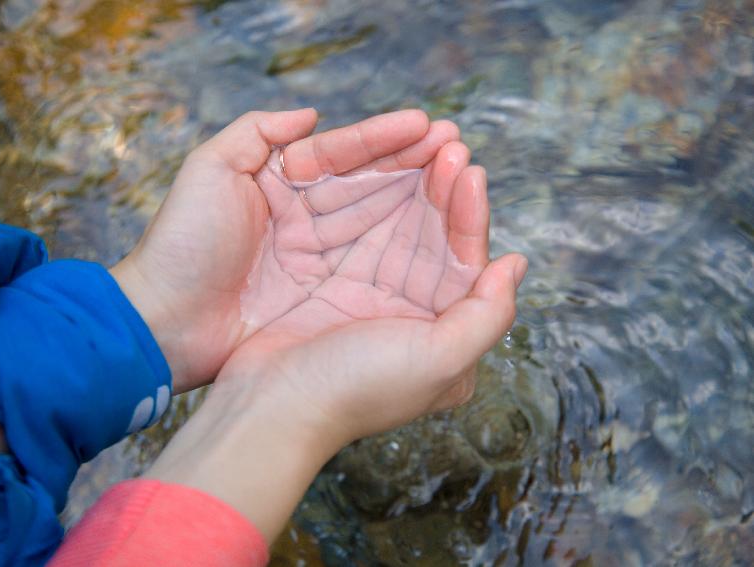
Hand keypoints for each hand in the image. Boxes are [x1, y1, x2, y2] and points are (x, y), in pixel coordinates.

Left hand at [111, 109, 460, 391]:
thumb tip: (309, 116)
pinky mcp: (324, 295)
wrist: (165, 322)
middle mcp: (304, 218)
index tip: (426, 127)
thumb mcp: (209, 171)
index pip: (341, 154)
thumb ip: (256, 132)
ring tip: (460, 178)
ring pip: (378, 220)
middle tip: (457, 147)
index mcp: (279, 184)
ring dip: (419, 201)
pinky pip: (373, 264)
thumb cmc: (181, 244)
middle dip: (414, 165)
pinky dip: (406, 247)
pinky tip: (437, 231)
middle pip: (368, 184)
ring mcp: (317, 257)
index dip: (383, 139)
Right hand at [220, 139, 526, 445]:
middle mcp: (413, 317)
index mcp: (445, 337)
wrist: (272, 406)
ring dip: (412, 188)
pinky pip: (361, 235)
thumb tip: (516, 264)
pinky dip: (372, 202)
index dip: (470, 215)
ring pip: (400, 232)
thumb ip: (489, 315)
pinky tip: (381, 170)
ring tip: (423, 142)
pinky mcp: (332, 287)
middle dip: (443, 192)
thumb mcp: (441, 360)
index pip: (467, 263)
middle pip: (435, 241)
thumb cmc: (357, 388)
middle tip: (449, 142)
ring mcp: (371, 300)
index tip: (470, 169)